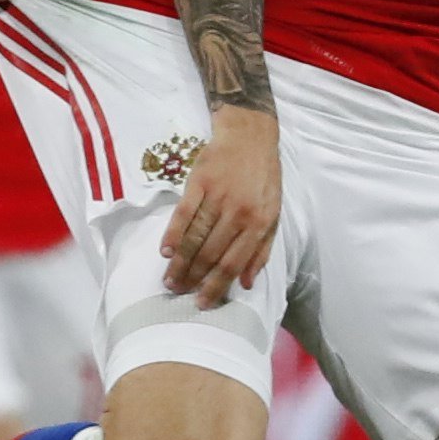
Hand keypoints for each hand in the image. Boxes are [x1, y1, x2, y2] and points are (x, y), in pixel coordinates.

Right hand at [162, 105, 279, 306]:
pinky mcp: (199, 183)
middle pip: (211, 254)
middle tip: (178, 293)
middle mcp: (238, 212)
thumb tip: (247, 283)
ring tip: (169, 279)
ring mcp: (217, 197)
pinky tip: (165, 251)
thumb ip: (261, 250)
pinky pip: (183, 214)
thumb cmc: (263, 178)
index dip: (216, 286)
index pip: (233, 262)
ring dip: (180, 262)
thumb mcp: (273, 214)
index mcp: (259, 222)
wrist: (250, 136)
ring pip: (195, 238)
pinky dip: (173, 235)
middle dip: (193, 278)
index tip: (202, 302)